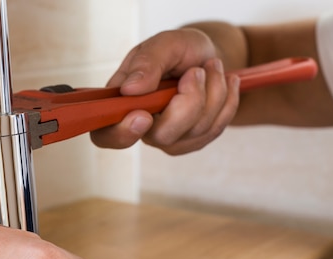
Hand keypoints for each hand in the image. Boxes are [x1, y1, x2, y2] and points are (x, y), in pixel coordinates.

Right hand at [90, 28, 240, 154]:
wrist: (208, 57)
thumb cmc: (180, 51)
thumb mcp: (164, 44)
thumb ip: (147, 63)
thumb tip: (130, 89)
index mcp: (121, 103)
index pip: (105, 134)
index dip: (121, 133)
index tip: (143, 115)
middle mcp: (142, 127)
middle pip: (163, 135)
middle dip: (190, 101)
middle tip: (196, 71)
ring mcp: (169, 138)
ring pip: (196, 131)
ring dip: (213, 92)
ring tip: (211, 67)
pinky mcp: (194, 141)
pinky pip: (215, 129)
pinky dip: (227, 101)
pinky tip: (225, 83)